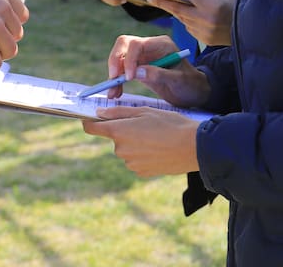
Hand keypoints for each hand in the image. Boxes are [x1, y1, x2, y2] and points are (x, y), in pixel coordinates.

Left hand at [82, 107, 199, 176]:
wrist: (192, 147)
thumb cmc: (169, 124)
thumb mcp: (144, 111)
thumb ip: (118, 112)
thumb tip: (98, 113)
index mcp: (119, 131)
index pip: (92, 128)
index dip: (90, 122)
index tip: (93, 118)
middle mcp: (120, 149)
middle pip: (114, 138)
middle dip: (124, 131)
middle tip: (144, 124)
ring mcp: (130, 163)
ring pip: (126, 149)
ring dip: (135, 143)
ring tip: (156, 137)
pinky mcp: (141, 172)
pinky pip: (136, 160)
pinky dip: (143, 154)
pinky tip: (158, 149)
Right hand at [102, 34, 209, 106]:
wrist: (195, 92)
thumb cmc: (191, 84)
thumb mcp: (180, 80)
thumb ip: (160, 75)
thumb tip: (138, 72)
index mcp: (161, 44)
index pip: (137, 44)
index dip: (129, 59)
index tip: (129, 78)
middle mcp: (149, 47)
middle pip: (124, 45)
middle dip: (115, 62)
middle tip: (113, 79)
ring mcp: (143, 57)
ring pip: (120, 59)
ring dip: (114, 75)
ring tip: (113, 93)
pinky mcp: (138, 68)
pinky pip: (122, 71)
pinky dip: (117, 82)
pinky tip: (116, 93)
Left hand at [150, 0, 236, 45]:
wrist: (248, 31)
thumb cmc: (235, 7)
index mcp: (210, 5)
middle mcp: (204, 19)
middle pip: (177, 9)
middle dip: (162, 3)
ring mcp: (202, 31)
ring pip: (182, 19)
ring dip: (176, 11)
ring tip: (171, 4)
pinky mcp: (202, 39)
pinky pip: (189, 27)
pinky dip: (187, 20)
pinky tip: (193, 16)